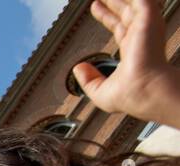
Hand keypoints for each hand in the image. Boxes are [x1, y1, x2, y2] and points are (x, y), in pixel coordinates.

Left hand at [76, 0, 179, 124]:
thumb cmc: (129, 96)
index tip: (95, 7)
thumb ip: (88, 80)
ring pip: (134, 1)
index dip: (106, 16)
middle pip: (126, 11)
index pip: (119, 27)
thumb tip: (77, 69)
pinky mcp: (149, 18)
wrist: (145, 92)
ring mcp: (146, 26)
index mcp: (132, 50)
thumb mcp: (100, 91)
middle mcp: (141, 36)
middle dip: (113, 1)